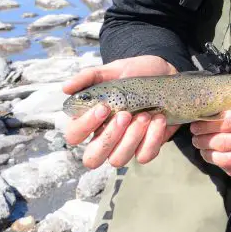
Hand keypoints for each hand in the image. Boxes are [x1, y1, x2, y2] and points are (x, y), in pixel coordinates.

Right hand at [62, 55, 179, 168]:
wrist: (164, 73)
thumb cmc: (133, 75)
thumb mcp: (111, 71)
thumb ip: (88, 77)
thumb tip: (66, 88)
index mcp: (90, 121)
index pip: (74, 136)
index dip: (85, 126)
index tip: (103, 107)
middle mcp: (105, 137)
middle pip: (92, 159)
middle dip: (109, 138)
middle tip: (125, 115)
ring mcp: (126, 145)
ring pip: (118, 160)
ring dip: (132, 138)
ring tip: (145, 115)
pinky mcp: (147, 146)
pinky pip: (145, 155)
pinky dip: (153, 139)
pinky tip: (159, 119)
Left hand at [189, 97, 230, 182]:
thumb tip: (213, 102)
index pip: (226, 120)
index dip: (205, 122)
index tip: (196, 122)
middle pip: (222, 140)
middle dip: (202, 139)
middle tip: (195, 136)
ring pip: (225, 159)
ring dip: (208, 154)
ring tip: (203, 147)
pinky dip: (222, 165)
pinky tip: (218, 157)